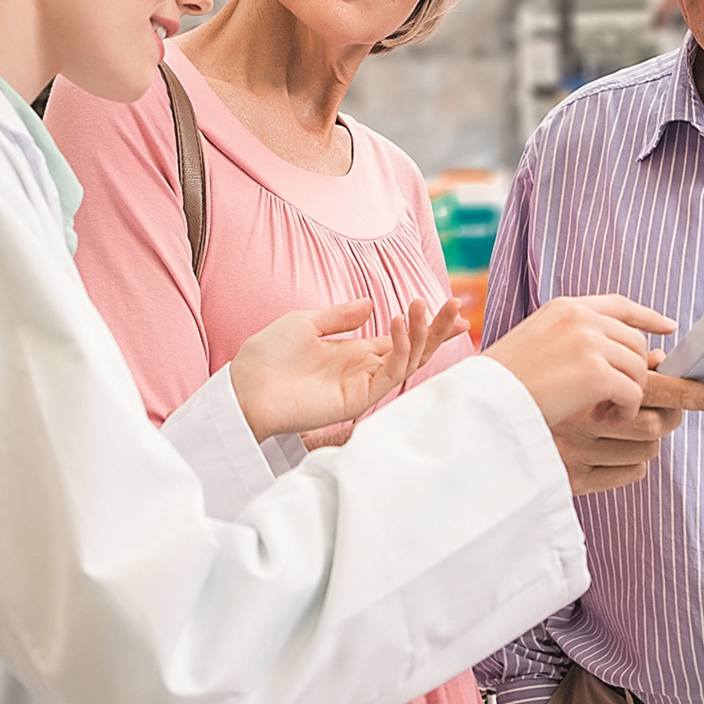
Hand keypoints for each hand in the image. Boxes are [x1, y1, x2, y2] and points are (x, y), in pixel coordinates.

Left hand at [228, 297, 466, 442]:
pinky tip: (401, 325)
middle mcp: (365, 369)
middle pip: (414, 350)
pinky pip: (389, 374)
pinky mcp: (358, 399)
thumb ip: (341, 317)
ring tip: (423, 307)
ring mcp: (363, 385)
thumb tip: (371, 304)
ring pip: (408, 361)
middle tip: (457, 306)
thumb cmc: (268, 356)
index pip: (402, 338)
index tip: (454, 309)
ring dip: (422, 335)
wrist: (245, 386)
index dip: (428, 324)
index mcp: (355, 352)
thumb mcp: (306, 323)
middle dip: (437, 329)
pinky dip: (400, 349)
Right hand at [482, 296, 703, 494]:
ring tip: (607, 414)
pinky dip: (626, 411)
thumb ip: (576, 340)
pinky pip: (633, 393)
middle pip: (637, 343)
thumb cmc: (505, 383)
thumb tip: (636, 354)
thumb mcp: (537, 345)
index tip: (668, 328)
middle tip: (619, 401)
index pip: (619, 304)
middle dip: (637, 374)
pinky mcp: (596, 372)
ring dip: (630, 396)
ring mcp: (589, 342)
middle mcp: (580, 318)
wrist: (483, 401)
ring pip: (639, 369)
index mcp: (564, 307)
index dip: (648, 317)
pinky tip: (606, 419)